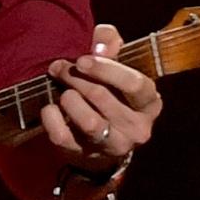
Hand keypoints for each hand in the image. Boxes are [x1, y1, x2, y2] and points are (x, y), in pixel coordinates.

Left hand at [39, 22, 160, 178]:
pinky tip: (49, 108)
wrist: (103, 139)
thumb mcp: (117, 63)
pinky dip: (51, 119)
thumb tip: (99, 48)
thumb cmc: (112, 91)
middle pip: (103, 97)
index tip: (81, 60)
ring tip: (62, 90)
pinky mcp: (87, 156)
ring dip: (69, 99)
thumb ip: (110, 43)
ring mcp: (114, 145)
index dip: (106, 69)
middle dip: (76, 78)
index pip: (134, 84)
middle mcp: (138, 128)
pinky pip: (63, 137)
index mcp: (150, 103)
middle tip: (59, 68)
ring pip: (89, 122)